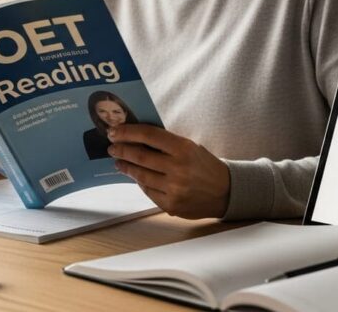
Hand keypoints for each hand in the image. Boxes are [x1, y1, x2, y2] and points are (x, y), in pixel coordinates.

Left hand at [107, 124, 229, 218]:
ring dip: (126, 167)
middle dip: (121, 150)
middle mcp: (178, 168)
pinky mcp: (170, 205)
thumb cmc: (203, 165)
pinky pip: (148, 191)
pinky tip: (136, 176)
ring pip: (140, 175)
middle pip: (140, 156)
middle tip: (112, 147)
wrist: (225, 191)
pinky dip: (140, 182)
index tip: (114, 131)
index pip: (148, 135)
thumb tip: (134, 137)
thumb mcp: (189, 147)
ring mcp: (174, 189)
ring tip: (119, 161)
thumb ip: (165, 143)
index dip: (127, 132)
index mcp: (183, 148)